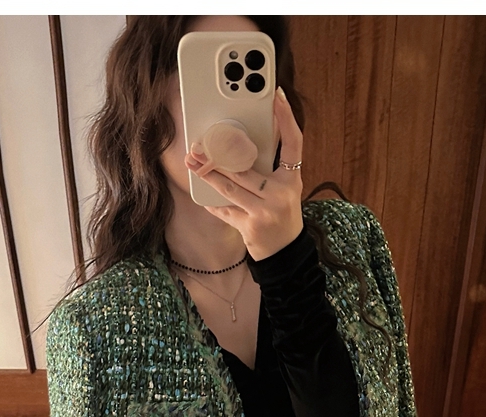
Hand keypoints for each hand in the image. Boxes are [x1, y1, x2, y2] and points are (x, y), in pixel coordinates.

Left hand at [183, 86, 303, 261]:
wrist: (285, 252)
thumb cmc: (282, 214)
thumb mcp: (285, 188)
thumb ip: (270, 167)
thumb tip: (243, 143)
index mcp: (292, 180)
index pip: (293, 143)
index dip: (286, 118)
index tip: (276, 96)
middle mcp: (280, 194)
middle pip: (246, 167)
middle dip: (220, 155)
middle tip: (199, 144)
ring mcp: (264, 212)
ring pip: (230, 187)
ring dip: (208, 175)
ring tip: (192, 163)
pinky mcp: (249, 227)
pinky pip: (225, 209)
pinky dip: (212, 202)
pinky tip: (202, 193)